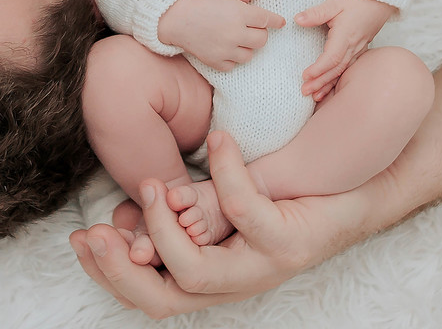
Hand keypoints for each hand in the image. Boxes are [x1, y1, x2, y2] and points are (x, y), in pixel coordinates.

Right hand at [69, 131, 386, 318]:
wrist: (358, 185)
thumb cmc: (285, 194)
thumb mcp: (222, 203)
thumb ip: (181, 212)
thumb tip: (125, 213)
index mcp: (216, 275)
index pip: (150, 295)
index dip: (109, 275)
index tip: (84, 237)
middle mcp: (237, 281)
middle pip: (165, 300)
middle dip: (120, 271)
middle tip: (96, 231)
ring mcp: (263, 267)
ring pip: (198, 273)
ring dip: (163, 232)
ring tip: (153, 186)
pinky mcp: (289, 242)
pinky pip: (245, 215)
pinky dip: (225, 177)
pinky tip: (219, 140)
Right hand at [158, 0, 285, 70]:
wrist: (172, 17)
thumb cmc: (197, 1)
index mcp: (239, 14)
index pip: (266, 20)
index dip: (275, 20)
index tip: (279, 22)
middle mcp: (235, 33)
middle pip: (262, 40)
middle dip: (259, 33)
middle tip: (251, 28)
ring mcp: (225, 49)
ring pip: (249, 54)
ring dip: (247, 47)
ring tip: (237, 39)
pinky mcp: (215, 61)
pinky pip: (233, 65)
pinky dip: (232, 59)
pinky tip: (226, 49)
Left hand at [297, 0, 396, 100]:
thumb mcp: (334, 2)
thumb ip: (316, 13)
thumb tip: (298, 19)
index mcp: (346, 34)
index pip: (332, 58)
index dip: (318, 69)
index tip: (305, 76)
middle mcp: (354, 45)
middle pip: (336, 69)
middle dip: (320, 82)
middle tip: (304, 91)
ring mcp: (359, 49)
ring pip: (343, 71)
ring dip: (328, 84)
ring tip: (315, 97)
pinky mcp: (360, 50)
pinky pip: (348, 68)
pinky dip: (338, 79)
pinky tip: (329, 87)